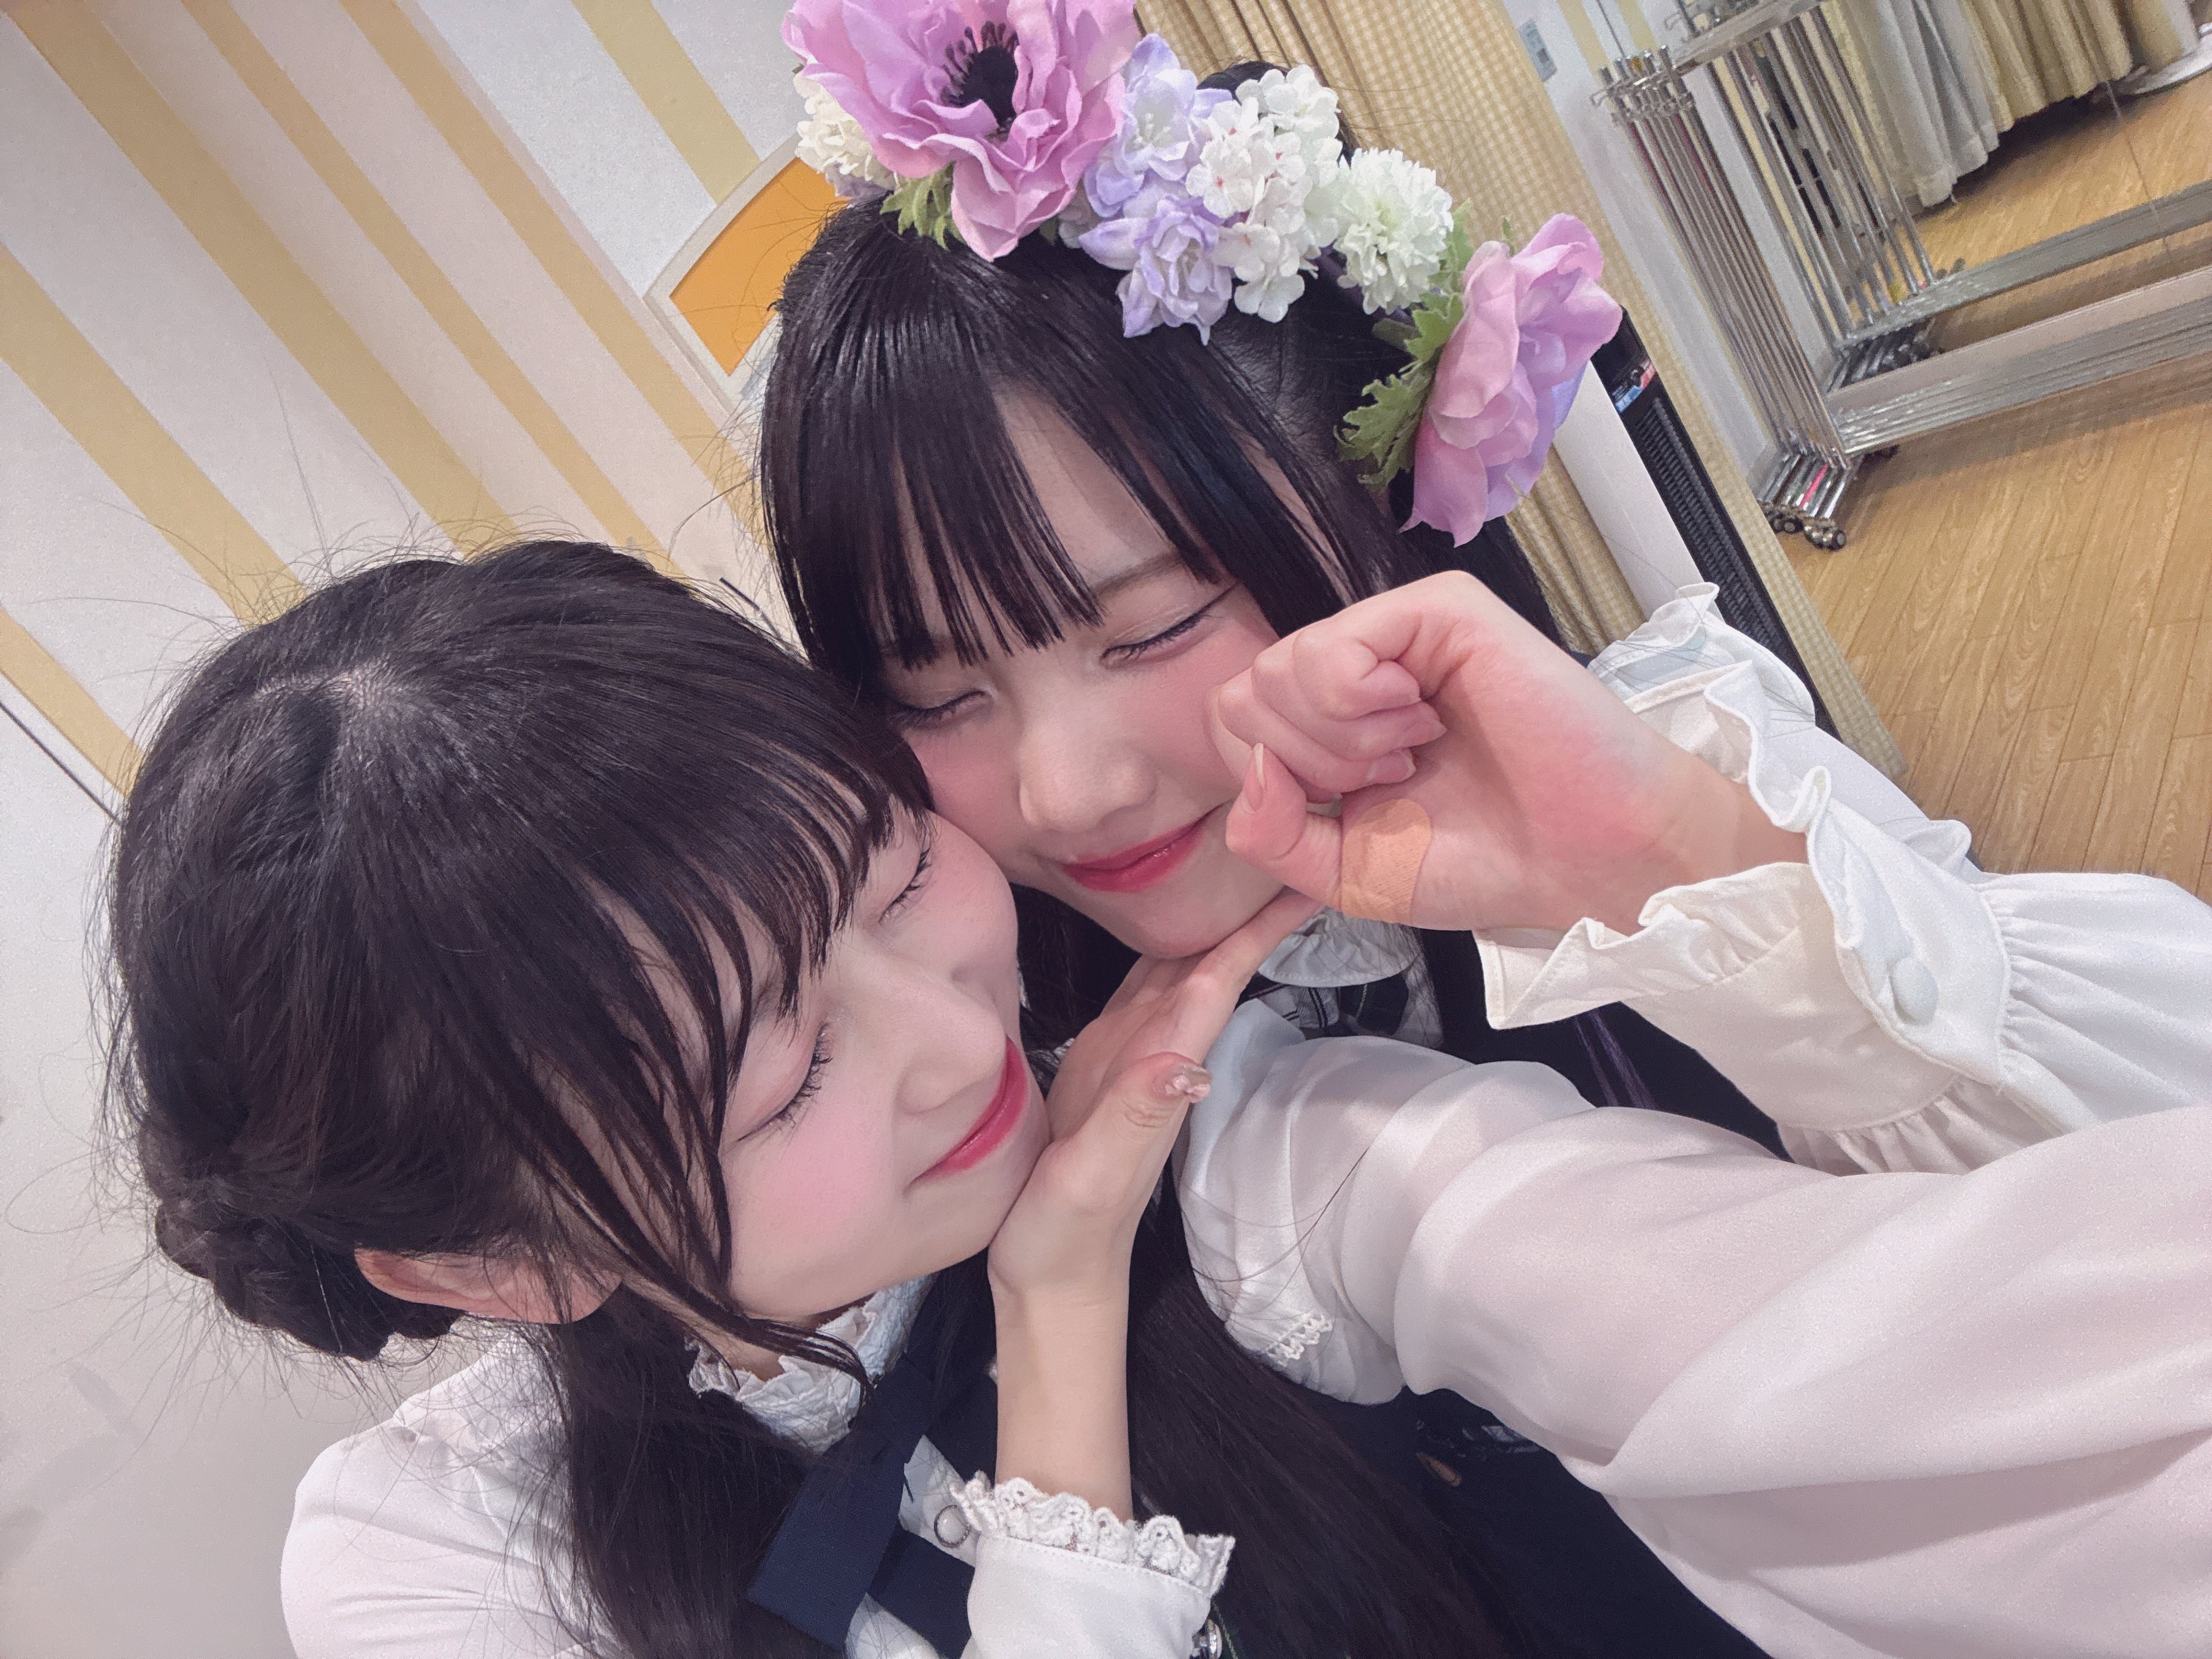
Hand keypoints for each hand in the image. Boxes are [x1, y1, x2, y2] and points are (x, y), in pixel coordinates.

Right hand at [984, 889, 1313, 1518]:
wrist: (1049, 1274)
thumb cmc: (1066, 1232)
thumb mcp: (1093, 1177)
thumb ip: (1133, 1117)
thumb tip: (1183, 1062)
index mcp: (1158, 1069)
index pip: (1216, 981)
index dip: (1258, 929)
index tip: (1305, 877)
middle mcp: (1154, 1054)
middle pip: (1208, 963)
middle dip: (1249, 902)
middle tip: (1289, 830)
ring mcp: (1129, 1056)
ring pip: (1177, 969)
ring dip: (1212, 917)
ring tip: (1244, 857)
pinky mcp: (1100, 1062)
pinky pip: (1140, 990)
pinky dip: (1161, 948)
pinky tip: (1166, 920)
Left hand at [1209, 573, 1803, 934]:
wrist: (1584, 856)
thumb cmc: (1480, 861)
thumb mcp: (1341, 872)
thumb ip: (1271, 833)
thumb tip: (1252, 767)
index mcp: (1331, 722)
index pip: (1234, 726)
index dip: (1276, 783)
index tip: (1361, 801)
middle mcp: (1357, 666)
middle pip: (1245, 695)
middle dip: (1309, 763)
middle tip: (1395, 775)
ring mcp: (1395, 633)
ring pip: (1280, 669)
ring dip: (1341, 738)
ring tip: (1416, 750)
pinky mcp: (1437, 610)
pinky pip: (1334, 645)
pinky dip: (1360, 705)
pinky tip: (1421, 720)